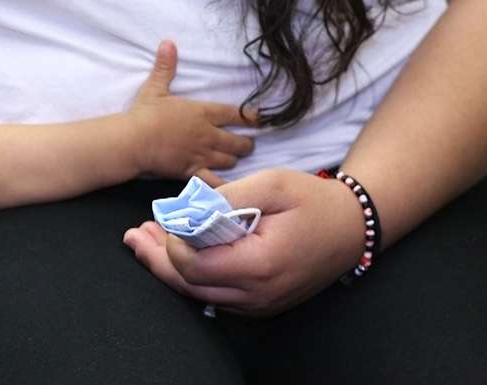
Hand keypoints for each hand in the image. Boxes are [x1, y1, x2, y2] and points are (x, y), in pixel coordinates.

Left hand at [122, 168, 366, 315]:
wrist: (352, 226)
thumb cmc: (313, 201)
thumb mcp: (271, 183)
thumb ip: (227, 197)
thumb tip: (188, 208)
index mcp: (259, 264)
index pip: (193, 266)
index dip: (170, 244)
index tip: (163, 219)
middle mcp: (257, 293)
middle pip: (188, 285)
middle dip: (156, 258)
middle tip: (134, 235)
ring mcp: (260, 303)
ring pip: (199, 293)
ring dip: (169, 267)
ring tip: (144, 241)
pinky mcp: (260, 302)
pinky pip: (215, 294)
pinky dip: (191, 275)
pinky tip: (176, 252)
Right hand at [132, 40, 256, 178]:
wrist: (134, 140)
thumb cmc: (145, 114)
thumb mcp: (155, 87)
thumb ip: (166, 67)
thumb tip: (168, 42)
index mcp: (202, 112)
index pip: (235, 114)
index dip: (251, 117)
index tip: (260, 118)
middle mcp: (208, 134)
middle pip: (238, 142)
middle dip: (246, 143)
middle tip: (247, 144)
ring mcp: (202, 155)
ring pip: (230, 160)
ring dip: (234, 160)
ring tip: (235, 159)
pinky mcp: (192, 171)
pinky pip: (215, 181)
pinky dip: (224, 185)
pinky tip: (231, 187)